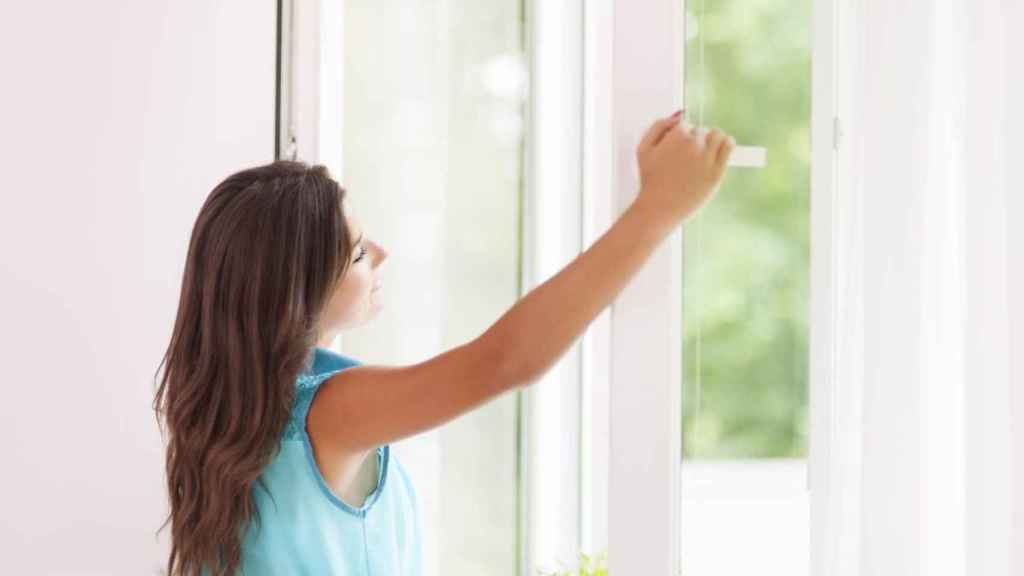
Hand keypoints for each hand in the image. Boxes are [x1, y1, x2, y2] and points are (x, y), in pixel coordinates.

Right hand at [633, 110, 733, 230]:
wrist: (659, 207)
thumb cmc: (650, 179)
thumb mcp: (643, 148)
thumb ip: (658, 126)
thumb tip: (680, 115)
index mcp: (676, 136)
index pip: (685, 125)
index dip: (679, 137)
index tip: (675, 150)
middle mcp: (694, 145)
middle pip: (700, 130)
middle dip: (693, 140)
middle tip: (685, 158)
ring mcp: (707, 158)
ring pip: (716, 134)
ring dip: (711, 139)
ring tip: (703, 152)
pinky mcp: (716, 172)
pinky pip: (728, 146)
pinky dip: (726, 143)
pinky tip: (719, 149)